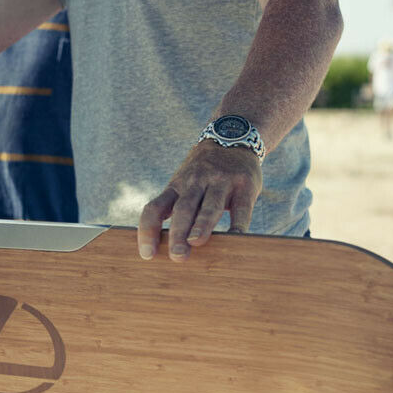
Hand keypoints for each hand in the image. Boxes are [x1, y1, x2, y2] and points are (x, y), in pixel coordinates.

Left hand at [138, 140, 262, 261]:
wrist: (232, 137)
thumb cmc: (204, 174)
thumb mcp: (185, 183)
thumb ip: (177, 210)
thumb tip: (167, 249)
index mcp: (176, 186)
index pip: (155, 208)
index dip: (148, 230)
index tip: (147, 254)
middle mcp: (195, 182)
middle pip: (183, 209)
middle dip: (178, 233)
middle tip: (176, 255)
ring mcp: (221, 181)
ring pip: (210, 206)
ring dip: (202, 224)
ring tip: (196, 242)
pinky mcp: (245, 185)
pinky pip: (241, 208)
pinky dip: (238, 225)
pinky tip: (236, 239)